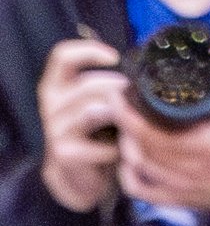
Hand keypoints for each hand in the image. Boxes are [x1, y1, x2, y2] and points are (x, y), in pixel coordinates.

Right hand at [37, 37, 126, 212]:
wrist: (78, 174)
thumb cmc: (94, 130)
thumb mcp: (98, 101)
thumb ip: (109, 84)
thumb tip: (142, 69)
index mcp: (55, 85)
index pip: (62, 56)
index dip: (88, 51)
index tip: (114, 57)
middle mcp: (50, 104)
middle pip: (87, 84)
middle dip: (118, 88)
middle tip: (137, 97)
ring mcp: (54, 130)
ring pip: (92, 111)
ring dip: (118, 116)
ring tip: (131, 122)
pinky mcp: (63, 153)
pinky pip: (99, 144)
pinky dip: (116, 147)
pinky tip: (120, 149)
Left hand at [115, 70, 209, 225]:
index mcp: (203, 147)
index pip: (154, 135)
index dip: (129, 117)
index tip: (119, 97)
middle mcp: (186, 169)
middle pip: (140, 149)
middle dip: (122, 126)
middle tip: (118, 105)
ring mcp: (177, 186)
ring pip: (138, 168)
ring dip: (125, 146)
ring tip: (123, 126)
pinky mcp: (173, 198)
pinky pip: (140, 191)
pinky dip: (127, 176)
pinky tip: (126, 160)